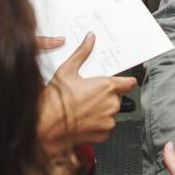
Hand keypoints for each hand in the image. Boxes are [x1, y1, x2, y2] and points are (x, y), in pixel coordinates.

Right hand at [38, 33, 136, 151]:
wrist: (45, 127)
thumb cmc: (55, 100)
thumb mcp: (67, 70)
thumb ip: (82, 53)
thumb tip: (90, 39)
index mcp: (107, 87)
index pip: (129, 83)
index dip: (124, 82)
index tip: (122, 82)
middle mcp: (111, 104)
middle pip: (116, 97)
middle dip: (106, 96)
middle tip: (88, 94)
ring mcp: (108, 121)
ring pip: (110, 112)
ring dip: (101, 110)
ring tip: (82, 108)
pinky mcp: (103, 135)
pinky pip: (105, 126)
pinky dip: (97, 124)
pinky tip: (82, 120)